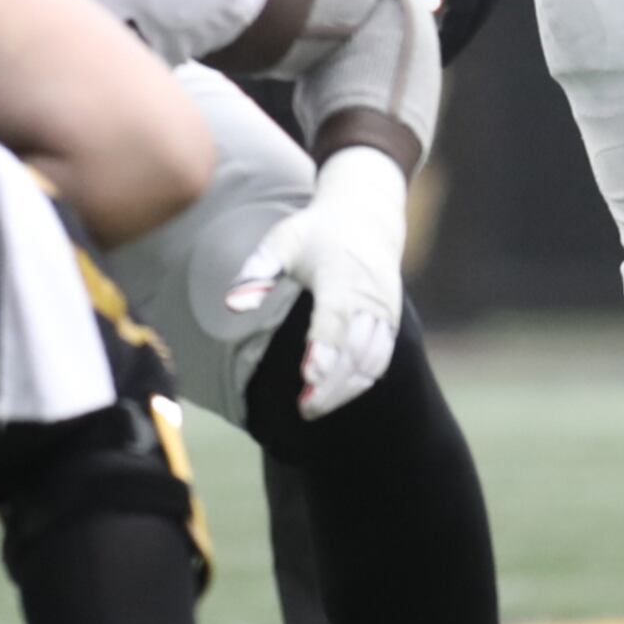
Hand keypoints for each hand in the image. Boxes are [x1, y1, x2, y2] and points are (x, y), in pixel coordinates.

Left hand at [226, 145, 411, 417]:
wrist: (369, 215)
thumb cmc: (317, 232)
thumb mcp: (282, 240)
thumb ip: (257, 272)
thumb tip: (232, 305)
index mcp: (341, 275)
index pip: (335, 319)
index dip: (324, 350)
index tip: (308, 378)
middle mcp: (369, 296)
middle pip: (355, 348)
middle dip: (332, 382)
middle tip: (304, 408)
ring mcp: (384, 309)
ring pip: (372, 359)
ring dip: (346, 388)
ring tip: (314, 408)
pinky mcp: (391, 320)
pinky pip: (381, 358)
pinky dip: (361, 381)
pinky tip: (336, 395)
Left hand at [404, 0, 507, 62]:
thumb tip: (419, 14)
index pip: (463, 16)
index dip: (448, 40)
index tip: (432, 59)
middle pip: (477, 16)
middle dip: (458, 39)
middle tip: (437, 61)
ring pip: (484, 7)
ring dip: (466, 25)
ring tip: (445, 45)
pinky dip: (472, 9)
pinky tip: (455, 18)